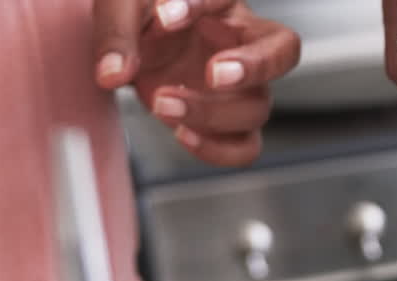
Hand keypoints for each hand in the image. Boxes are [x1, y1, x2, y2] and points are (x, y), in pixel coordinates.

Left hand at [93, 0, 300, 166]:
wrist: (136, 47)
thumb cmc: (141, 18)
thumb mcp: (119, 8)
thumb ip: (116, 33)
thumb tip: (114, 73)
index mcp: (222, 5)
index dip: (200, 5)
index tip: (164, 16)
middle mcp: (242, 43)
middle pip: (283, 51)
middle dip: (255, 66)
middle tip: (215, 74)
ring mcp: (242, 87)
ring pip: (257, 106)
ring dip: (211, 112)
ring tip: (162, 105)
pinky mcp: (229, 122)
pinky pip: (245, 146)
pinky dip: (218, 149)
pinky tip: (182, 134)